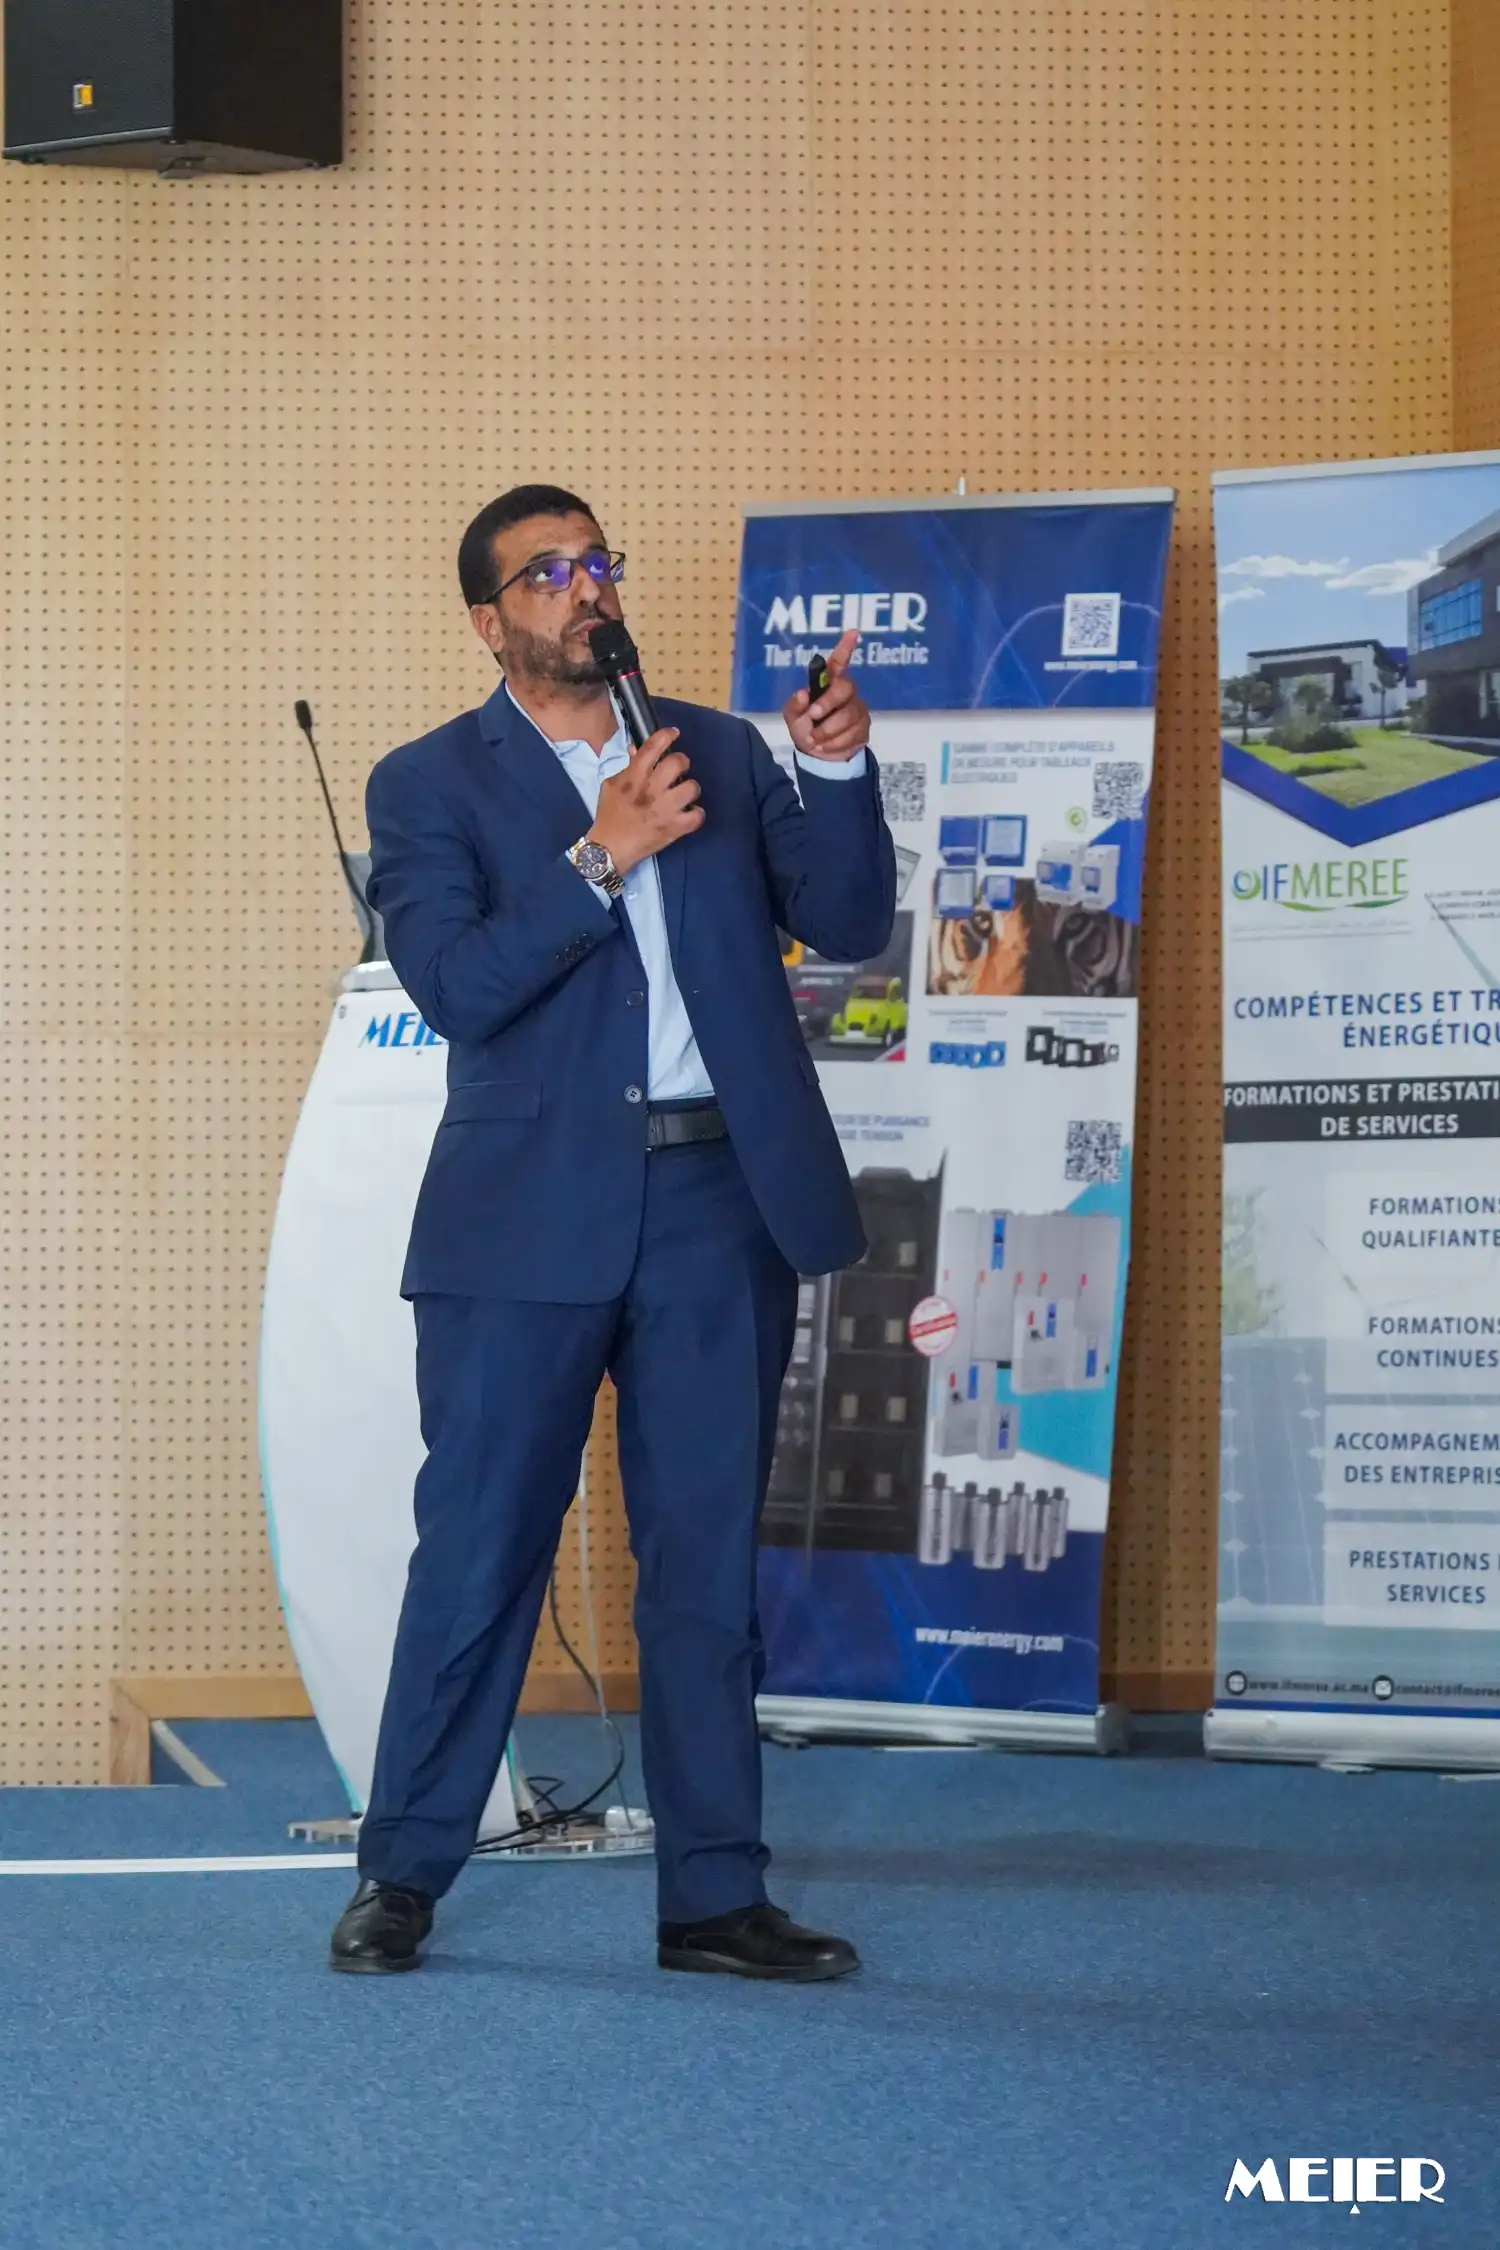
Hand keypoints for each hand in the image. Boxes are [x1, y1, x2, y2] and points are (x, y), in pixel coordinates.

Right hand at [588, 727, 702, 874]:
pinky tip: (690, 814)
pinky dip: (697, 814)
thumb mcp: (611, 785)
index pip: (653, 747)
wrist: (609, 848)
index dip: (667, 735)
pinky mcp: (674, 828)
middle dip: (682, 762)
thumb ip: (627, 767)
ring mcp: (665, 809)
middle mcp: (652, 789)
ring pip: (692, 787)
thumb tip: (636, 749)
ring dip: (691, 789)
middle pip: (678, 763)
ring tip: (685, 794)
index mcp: (635, 776)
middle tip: (679, 769)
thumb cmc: (609, 815)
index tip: (674, 733)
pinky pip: (697, 816)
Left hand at [783, 629, 870, 760]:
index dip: (845, 647)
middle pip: (845, 688)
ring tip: (813, 740)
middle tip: (812, 716)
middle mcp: (846, 692)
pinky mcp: (864, 726)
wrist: (818, 757)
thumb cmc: (805, 728)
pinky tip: (824, 746)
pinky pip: (851, 734)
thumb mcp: (792, 717)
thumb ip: (794, 705)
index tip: (853, 632)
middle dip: (827, 703)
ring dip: (826, 731)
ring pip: (848, 716)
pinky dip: (833, 743)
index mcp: (828, 683)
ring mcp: (857, 708)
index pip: (838, 662)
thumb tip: (804, 693)